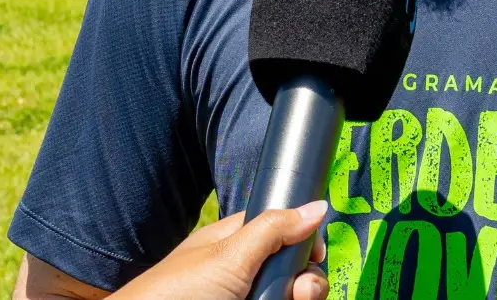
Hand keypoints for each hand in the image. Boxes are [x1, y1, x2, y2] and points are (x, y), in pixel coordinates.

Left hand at [119, 200, 329, 299]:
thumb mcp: (229, 254)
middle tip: (296, 292)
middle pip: (294, 272)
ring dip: (299, 299)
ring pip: (289, 297)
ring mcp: (246, 297)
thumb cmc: (178, 292)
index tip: (315, 253)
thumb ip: (274, 229)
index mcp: (235, 244)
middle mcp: (244, 274)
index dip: (304, 241)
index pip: (283, 231)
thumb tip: (318, 205)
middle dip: (306, 283)